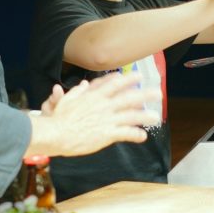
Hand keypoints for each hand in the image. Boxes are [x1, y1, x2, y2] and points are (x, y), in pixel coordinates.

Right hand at [26, 72, 161, 157]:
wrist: (55, 133)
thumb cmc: (58, 117)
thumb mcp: (67, 99)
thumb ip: (78, 91)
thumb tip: (84, 84)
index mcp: (94, 96)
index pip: (114, 84)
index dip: (128, 79)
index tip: (138, 76)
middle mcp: (103, 106)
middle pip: (128, 98)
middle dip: (144, 94)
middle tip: (158, 92)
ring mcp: (106, 119)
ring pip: (131, 116)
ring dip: (145, 116)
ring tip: (156, 117)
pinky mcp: (106, 134)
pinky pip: (125, 133)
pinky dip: (135, 134)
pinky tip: (143, 136)